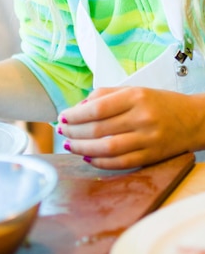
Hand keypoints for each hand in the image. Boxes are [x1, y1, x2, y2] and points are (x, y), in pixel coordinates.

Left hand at [57, 87, 204, 169]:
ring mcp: (147, 139)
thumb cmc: (159, 102)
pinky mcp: (151, 156)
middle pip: (98, 129)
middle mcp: (141, 118)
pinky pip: (120, 163)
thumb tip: (78, 107)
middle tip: (62, 131)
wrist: (194, 120)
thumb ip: (105, 95)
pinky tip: (88, 157)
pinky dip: (100, 162)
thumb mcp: (134, 90)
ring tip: (70, 144)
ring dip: (83, 148)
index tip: (62, 117)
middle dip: (74, 132)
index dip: (75, 115)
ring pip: (107, 148)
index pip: (97, 108)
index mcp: (135, 97)